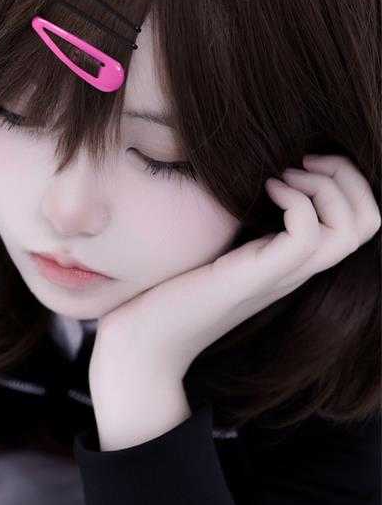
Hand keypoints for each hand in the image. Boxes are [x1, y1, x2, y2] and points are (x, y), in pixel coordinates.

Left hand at [93, 153, 379, 379]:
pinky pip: (307, 235)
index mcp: (294, 262)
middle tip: (303, 162)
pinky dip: (296, 200)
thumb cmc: (173, 290)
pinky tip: (265, 191)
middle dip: (346, 175)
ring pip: (350, 228)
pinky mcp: (257, 277)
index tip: (304, 162)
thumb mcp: (219, 246)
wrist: (146, 342)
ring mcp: (281, 276)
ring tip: (283, 176)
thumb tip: (249, 178)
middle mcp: (298, 271)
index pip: (363, 222)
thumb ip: (243, 222)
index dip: (348, 181)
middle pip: (369, 221)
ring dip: (324, 185)